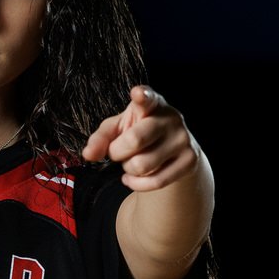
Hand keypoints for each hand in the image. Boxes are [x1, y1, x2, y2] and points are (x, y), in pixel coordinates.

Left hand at [81, 85, 201, 191]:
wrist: (173, 152)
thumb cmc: (139, 133)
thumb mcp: (118, 129)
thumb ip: (101, 138)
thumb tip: (88, 155)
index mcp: (152, 103)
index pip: (147, 98)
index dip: (142, 96)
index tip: (137, 93)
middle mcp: (170, 118)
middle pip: (134, 140)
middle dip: (118, 152)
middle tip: (118, 151)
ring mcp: (183, 139)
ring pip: (142, 165)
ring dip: (128, 169)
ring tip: (131, 162)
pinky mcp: (190, 160)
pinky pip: (155, 181)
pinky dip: (137, 184)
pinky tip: (132, 178)